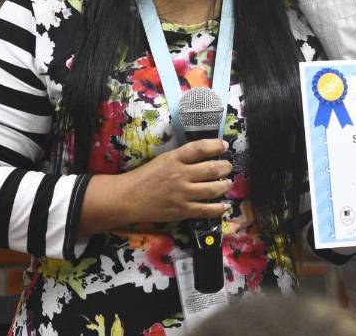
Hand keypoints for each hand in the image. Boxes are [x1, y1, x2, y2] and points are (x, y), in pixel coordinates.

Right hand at [85, 138, 231, 233]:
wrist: (128, 198)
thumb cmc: (145, 176)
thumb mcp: (163, 159)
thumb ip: (182, 157)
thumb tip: (205, 155)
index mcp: (174, 158)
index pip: (200, 148)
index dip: (215, 145)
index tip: (224, 145)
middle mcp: (181, 175)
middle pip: (211, 169)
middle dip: (224, 167)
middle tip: (228, 167)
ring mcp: (183, 194)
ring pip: (213, 189)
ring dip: (224, 185)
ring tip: (227, 183)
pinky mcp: (182, 211)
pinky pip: (206, 210)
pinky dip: (218, 208)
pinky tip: (224, 206)